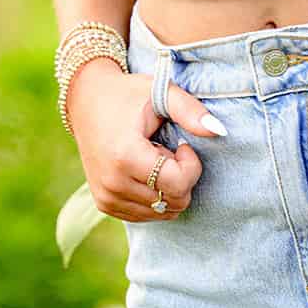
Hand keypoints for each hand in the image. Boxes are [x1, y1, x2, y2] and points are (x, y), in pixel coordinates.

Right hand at [66, 58, 224, 223]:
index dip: (190, 165)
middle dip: (180, 177)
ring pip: (163, 213)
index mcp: (125, 156)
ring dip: (167, 187)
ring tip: (152, 158)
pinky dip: (154, 196)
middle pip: (173, 203)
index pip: (178, 186)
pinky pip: (147, 215)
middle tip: (166, 149)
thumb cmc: (128, 94)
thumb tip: (220, 131)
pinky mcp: (105, 205)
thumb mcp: (160, 93)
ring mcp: (107, 198)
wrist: (87, 100)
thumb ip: (191, 111)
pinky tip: (142, 170)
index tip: (182, 144)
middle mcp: (113, 184)